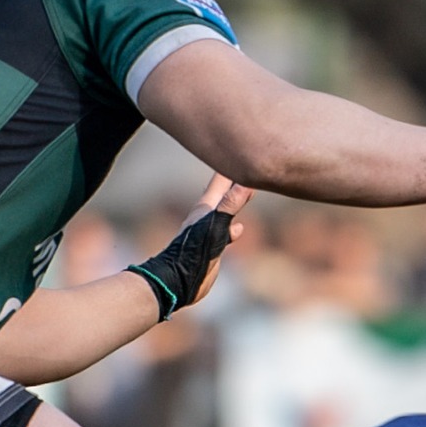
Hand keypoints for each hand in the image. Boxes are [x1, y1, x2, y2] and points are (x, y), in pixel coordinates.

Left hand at [129, 175, 251, 316]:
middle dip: (235, 178)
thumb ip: (230, 205)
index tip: (241, 145)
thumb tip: (247, 183)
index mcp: (206, 207)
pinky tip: (239, 228)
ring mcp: (210, 231)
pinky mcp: (212, 247)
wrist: (178, 281)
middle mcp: (208, 215)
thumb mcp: (215, 226)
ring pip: (226, 210)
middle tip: (246, 162)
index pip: (221, 179)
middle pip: (224, 191)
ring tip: (247, 191)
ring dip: (236, 201)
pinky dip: (235, 225)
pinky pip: (227, 230)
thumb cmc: (192, 252)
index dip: (231, 164)